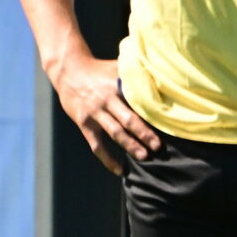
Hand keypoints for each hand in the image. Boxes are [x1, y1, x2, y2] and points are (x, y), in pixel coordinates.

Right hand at [50, 56, 161, 173]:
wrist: (68, 70)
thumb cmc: (100, 69)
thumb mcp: (117, 67)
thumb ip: (137, 73)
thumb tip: (164, 76)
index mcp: (116, 86)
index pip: (137, 101)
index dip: (152, 113)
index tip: (168, 123)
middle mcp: (105, 100)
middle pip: (128, 119)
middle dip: (144, 134)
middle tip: (159, 146)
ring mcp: (94, 113)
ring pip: (114, 133)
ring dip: (130, 146)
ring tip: (145, 157)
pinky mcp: (84, 123)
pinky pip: (96, 145)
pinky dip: (107, 159)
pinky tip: (120, 170)